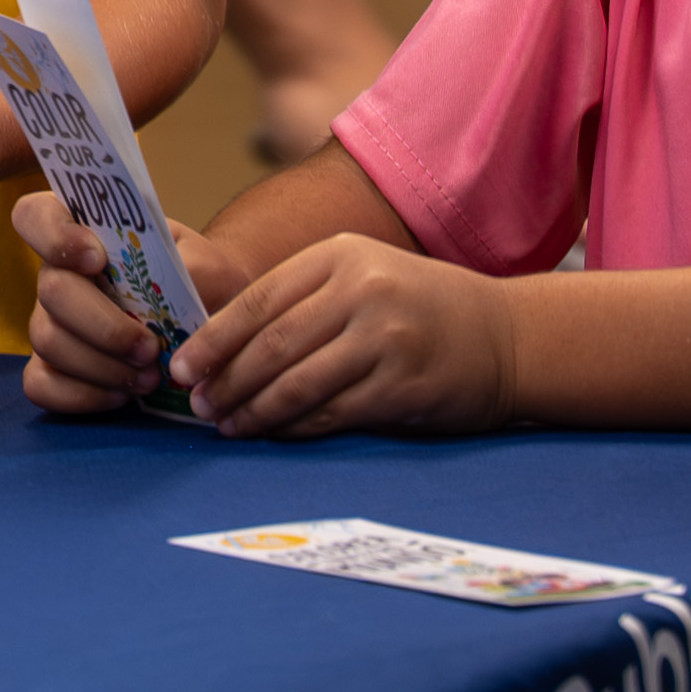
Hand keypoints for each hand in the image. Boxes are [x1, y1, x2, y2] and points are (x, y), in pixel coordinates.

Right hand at [13, 185, 248, 417]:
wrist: (210, 321)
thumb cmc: (201, 284)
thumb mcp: (209, 267)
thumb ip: (192, 271)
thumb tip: (174, 295)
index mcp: (85, 232)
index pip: (36, 215)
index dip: (54, 235)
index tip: (96, 259)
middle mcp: (58, 273)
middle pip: (51, 291)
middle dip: (103, 325)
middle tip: (149, 347)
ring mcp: (50, 321)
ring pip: (48, 341)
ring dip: (101, 365)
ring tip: (149, 377)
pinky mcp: (51, 368)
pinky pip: (41, 384)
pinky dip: (82, 395)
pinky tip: (121, 396)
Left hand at [168, 233, 516, 437]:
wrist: (508, 336)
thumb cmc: (420, 308)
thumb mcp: (364, 276)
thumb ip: (304, 300)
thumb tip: (222, 346)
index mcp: (340, 257)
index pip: (258, 301)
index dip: (213, 339)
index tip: (182, 367)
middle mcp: (362, 291)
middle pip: (271, 344)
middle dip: (225, 380)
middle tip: (197, 406)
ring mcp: (386, 339)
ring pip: (296, 383)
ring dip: (253, 410)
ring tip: (227, 425)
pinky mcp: (404, 385)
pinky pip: (332, 412)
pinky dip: (295, 428)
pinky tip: (273, 434)